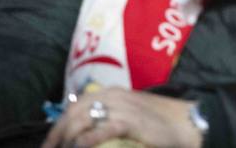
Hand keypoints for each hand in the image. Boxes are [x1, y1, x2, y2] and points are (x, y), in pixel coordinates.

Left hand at [42, 88, 201, 147]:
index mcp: (110, 93)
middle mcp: (112, 96)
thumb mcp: (130, 113)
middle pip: (72, 115)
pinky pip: (101, 130)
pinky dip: (86, 141)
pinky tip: (80, 147)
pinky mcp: (130, 122)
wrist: (186, 123)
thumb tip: (86, 132)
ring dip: (67, 140)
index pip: (73, 108)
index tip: (49, 145)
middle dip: (56, 136)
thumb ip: (109, 116)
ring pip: (81, 121)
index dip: (56, 128)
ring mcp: (121, 108)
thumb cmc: (157, 122)